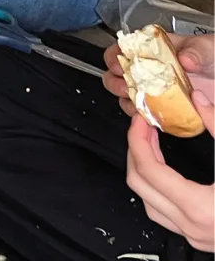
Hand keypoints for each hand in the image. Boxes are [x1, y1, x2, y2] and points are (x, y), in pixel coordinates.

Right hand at [104, 32, 214, 120]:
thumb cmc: (212, 57)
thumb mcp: (206, 48)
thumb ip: (196, 51)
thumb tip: (185, 59)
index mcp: (153, 50)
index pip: (124, 49)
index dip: (115, 56)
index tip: (119, 63)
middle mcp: (148, 69)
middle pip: (116, 74)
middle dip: (115, 81)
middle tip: (126, 84)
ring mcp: (154, 89)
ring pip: (126, 95)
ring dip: (126, 99)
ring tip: (135, 100)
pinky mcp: (164, 108)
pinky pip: (145, 114)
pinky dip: (142, 116)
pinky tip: (148, 115)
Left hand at [126, 116, 213, 250]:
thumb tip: (200, 100)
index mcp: (200, 208)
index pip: (148, 168)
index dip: (138, 137)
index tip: (142, 118)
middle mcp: (193, 227)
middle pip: (139, 184)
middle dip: (136, 149)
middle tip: (144, 126)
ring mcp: (196, 236)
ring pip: (147, 202)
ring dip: (144, 169)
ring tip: (151, 143)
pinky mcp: (203, 238)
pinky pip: (164, 213)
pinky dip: (157, 188)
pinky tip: (167, 169)